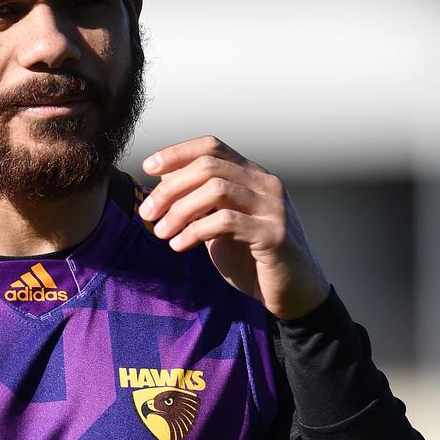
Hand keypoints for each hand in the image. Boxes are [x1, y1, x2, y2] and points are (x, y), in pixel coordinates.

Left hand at [139, 136, 329, 319]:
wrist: (292, 293)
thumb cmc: (250, 257)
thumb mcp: (217, 224)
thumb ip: (198, 200)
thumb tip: (163, 177)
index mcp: (251, 175)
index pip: (212, 147)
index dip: (177, 152)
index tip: (148, 167)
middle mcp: (265, 183)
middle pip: (208, 166)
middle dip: (170, 188)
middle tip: (147, 212)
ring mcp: (272, 207)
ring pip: (216, 189)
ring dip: (179, 210)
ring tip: (160, 232)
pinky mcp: (274, 234)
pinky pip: (225, 222)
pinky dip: (194, 231)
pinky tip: (178, 245)